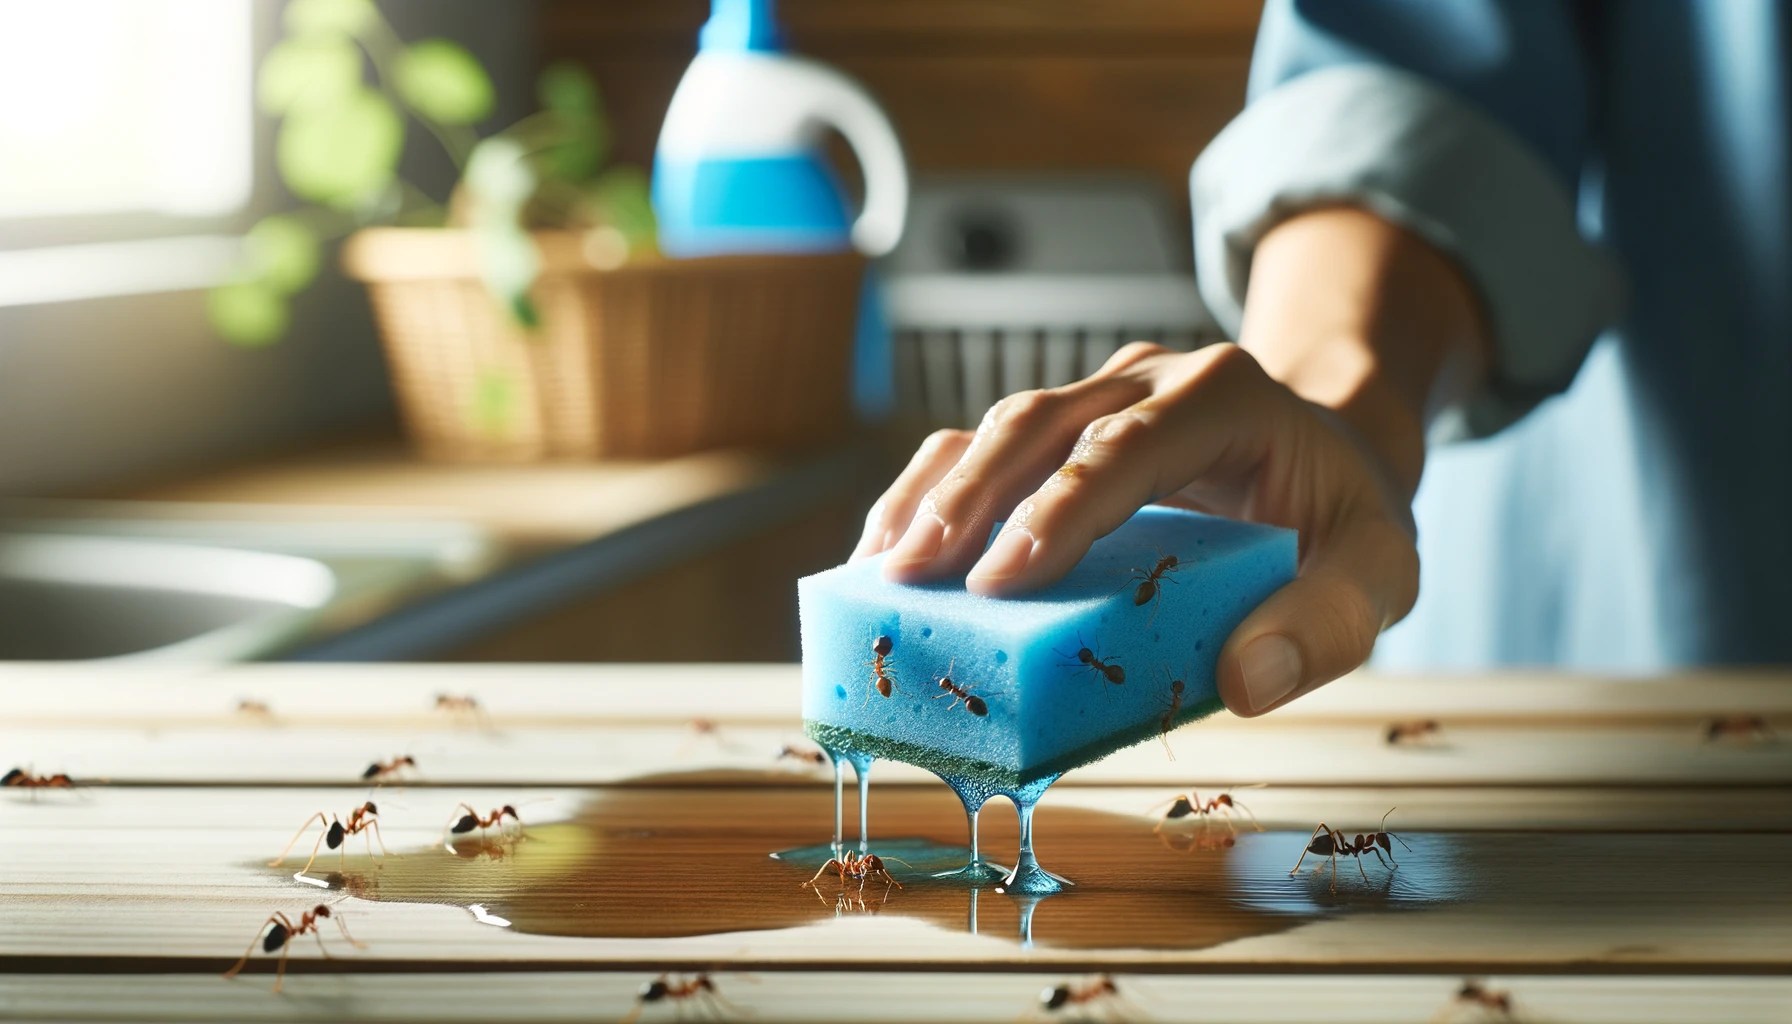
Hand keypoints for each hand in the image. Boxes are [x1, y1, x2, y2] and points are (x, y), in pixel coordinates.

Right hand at [851, 341, 1419, 716]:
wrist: (1328, 457)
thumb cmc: (1343, 518)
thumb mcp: (1380, 569)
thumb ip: (1330, 624)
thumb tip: (1243, 683)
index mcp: (1227, 395)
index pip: (1131, 443)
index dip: (1062, 508)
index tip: (1003, 580)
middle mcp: (1149, 378)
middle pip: (1041, 420)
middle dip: (970, 499)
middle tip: (912, 578)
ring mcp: (1096, 393)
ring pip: (998, 425)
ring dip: (934, 495)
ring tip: (881, 572)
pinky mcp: (1060, 427)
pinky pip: (980, 444)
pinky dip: (929, 493)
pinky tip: (887, 553)